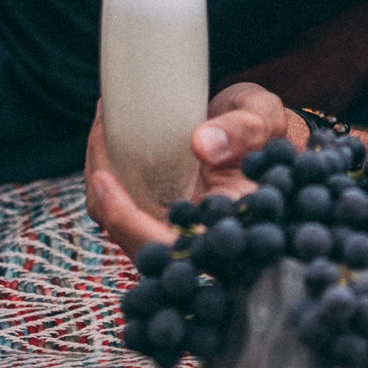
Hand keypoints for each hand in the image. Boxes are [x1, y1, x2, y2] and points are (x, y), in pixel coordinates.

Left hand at [84, 85, 304, 263]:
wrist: (264, 131)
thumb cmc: (266, 128)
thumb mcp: (264, 118)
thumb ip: (243, 130)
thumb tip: (202, 145)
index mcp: (228, 229)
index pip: (174, 249)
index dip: (132, 224)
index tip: (105, 180)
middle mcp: (199, 240)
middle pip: (139, 246)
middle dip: (108, 203)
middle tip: (100, 143)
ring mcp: (179, 232)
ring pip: (126, 231)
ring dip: (103, 188)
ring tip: (102, 126)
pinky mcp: (165, 217)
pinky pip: (127, 212)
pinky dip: (110, 180)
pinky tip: (107, 135)